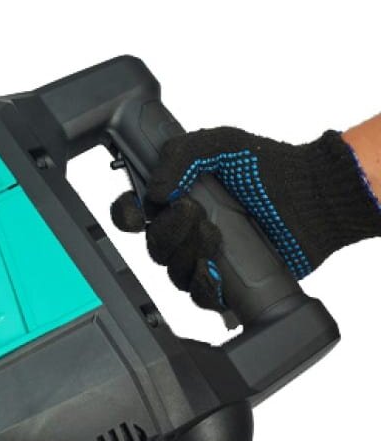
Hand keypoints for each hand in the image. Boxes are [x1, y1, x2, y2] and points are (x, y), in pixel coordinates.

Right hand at [111, 127, 380, 309]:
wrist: (314, 199)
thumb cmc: (273, 169)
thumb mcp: (224, 145)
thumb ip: (183, 154)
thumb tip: (153, 190)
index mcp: (176, 198)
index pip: (134, 212)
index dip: (126, 214)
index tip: (138, 210)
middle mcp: (186, 231)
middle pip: (153, 246)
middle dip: (167, 231)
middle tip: (194, 212)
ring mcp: (204, 258)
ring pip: (173, 273)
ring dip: (187, 255)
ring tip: (216, 234)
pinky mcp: (225, 282)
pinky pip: (198, 296)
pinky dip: (201, 286)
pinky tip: (212, 270)